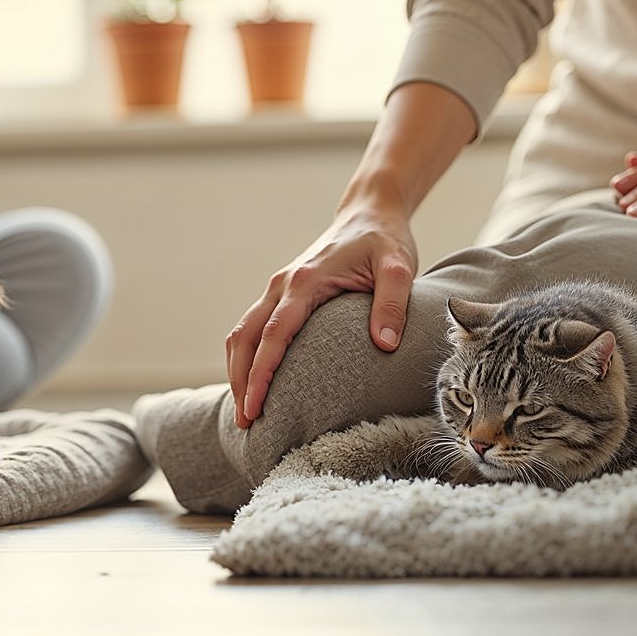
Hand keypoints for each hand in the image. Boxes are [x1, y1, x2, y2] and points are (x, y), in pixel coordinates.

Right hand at [225, 206, 416, 428]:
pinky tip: (254, 380)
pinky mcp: (283, 293)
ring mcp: (278, 288)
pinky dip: (247, 355)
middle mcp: (283, 284)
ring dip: (238, 370)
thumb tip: (384, 345)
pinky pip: (253, 326)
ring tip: (245, 411)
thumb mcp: (398, 267)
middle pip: (244, 337)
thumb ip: (391, 304)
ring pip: (242, 332)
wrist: (369, 211)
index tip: (255, 408)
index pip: (273, 335)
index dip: (261, 374)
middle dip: (240, 381)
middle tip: (245, 423)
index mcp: (305, 281)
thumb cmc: (385, 240)